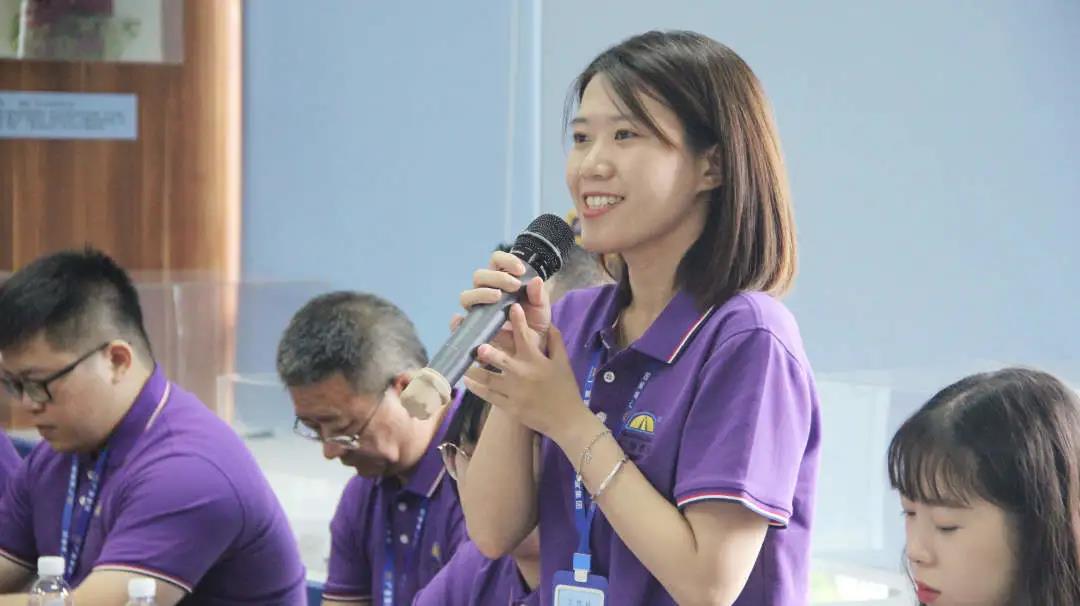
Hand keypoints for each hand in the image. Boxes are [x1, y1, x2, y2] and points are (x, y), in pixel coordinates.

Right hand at [452, 251, 551, 355]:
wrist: (532, 348)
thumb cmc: (535, 322)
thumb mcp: (541, 309)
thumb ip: (539, 296)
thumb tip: (536, 280)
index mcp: (502, 279)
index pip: (496, 260)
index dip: (506, 260)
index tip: (521, 271)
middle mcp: (485, 291)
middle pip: (479, 275)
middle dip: (497, 277)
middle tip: (514, 286)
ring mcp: (477, 309)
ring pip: (467, 295)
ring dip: (481, 293)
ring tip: (497, 298)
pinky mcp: (473, 327)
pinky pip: (458, 324)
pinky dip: (457, 322)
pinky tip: (462, 320)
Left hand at [462, 302, 587, 438]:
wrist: (566, 420)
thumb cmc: (565, 388)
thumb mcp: (563, 362)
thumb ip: (555, 341)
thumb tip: (548, 323)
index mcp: (536, 361)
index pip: (525, 337)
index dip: (518, 320)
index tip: (511, 307)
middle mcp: (522, 375)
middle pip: (501, 361)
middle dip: (489, 353)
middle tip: (477, 345)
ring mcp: (514, 392)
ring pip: (489, 380)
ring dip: (475, 371)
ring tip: (463, 363)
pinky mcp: (509, 407)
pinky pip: (489, 397)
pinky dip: (476, 389)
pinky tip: (467, 381)